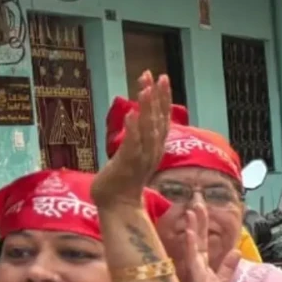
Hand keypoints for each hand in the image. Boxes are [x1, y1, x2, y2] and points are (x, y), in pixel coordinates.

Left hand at [93, 72, 170, 210]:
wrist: (119, 206)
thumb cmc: (123, 181)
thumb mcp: (134, 154)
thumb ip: (139, 138)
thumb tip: (138, 118)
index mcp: (155, 148)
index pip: (162, 118)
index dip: (162, 98)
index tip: (159, 78)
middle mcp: (152, 151)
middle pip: (159, 120)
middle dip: (159, 97)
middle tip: (158, 76)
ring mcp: (141, 158)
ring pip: (148, 130)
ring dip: (148, 109)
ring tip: (146, 89)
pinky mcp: (128, 166)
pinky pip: (132, 145)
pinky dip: (133, 130)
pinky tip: (132, 115)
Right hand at [176, 207, 239, 281]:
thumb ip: (228, 267)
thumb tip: (236, 251)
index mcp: (202, 263)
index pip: (202, 240)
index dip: (202, 224)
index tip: (202, 207)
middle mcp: (195, 263)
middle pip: (196, 237)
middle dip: (197, 220)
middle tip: (196, 201)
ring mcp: (193, 268)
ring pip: (192, 244)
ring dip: (193, 227)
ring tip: (192, 210)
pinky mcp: (193, 276)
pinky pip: (191, 258)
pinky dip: (191, 245)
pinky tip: (190, 232)